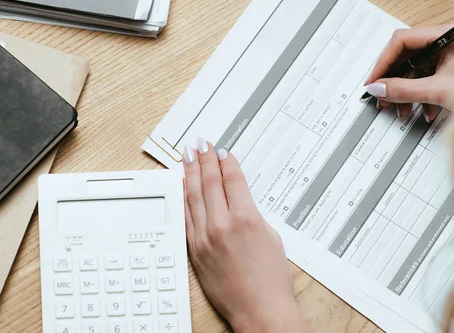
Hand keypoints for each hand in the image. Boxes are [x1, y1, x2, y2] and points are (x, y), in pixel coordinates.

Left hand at [182, 138, 309, 332]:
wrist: (259, 310)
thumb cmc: (271, 279)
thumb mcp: (271, 237)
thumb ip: (252, 214)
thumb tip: (238, 200)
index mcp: (246, 219)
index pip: (232, 180)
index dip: (227, 162)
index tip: (223, 151)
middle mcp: (222, 225)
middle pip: (210, 183)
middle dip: (204, 159)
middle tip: (200, 143)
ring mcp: (205, 238)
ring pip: (194, 196)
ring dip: (190, 173)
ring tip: (187, 156)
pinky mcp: (195, 250)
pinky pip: (186, 217)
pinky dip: (184, 198)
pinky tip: (183, 185)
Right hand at [364, 25, 453, 120]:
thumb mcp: (439, 91)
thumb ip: (403, 90)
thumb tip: (378, 88)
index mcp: (447, 34)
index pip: (401, 41)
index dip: (383, 62)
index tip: (373, 81)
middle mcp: (447, 40)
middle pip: (406, 56)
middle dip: (394, 81)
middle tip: (383, 98)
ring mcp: (449, 54)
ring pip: (414, 70)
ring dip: (406, 93)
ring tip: (402, 110)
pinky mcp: (451, 69)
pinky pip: (425, 78)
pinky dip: (419, 95)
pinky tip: (422, 110)